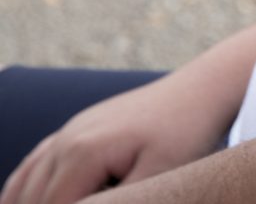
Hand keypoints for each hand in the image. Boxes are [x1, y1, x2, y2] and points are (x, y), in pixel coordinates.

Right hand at [0, 76, 229, 203]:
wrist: (204, 88)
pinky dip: (26, 189)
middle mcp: (66, 139)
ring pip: (26, 183)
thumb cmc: (188, 133)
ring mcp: (69, 130)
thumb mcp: (160, 176)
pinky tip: (26, 203)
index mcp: (82, 154)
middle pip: (33, 200)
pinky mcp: (78, 127)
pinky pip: (37, 163)